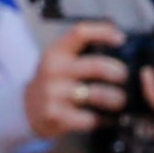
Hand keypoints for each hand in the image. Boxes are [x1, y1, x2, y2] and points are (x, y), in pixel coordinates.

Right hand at [24, 21, 129, 138]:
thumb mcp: (62, 62)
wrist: (27, 109)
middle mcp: (53, 70)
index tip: (121, 39)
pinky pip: (89, 118)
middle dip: (119, 73)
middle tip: (126, 78)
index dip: (104, 33)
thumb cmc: (56, 82)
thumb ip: (85, 53)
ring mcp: (52, 93)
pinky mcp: (55, 115)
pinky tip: (108, 119)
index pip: (80, 33)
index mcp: (56, 52)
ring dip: (116, 99)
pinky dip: (104, 119)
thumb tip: (123, 44)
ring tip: (121, 101)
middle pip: (97, 66)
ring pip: (97, 94)